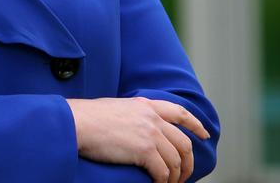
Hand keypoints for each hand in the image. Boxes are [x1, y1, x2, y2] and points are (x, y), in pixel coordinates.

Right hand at [67, 97, 210, 182]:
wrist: (75, 122)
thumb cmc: (87, 118)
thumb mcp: (116, 108)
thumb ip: (133, 115)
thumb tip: (139, 131)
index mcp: (145, 105)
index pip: (179, 112)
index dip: (195, 125)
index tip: (203, 135)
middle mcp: (152, 118)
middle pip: (183, 143)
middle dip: (188, 162)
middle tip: (185, 175)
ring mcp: (150, 133)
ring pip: (176, 161)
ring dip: (176, 177)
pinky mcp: (144, 150)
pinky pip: (163, 172)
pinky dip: (163, 182)